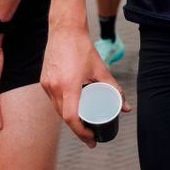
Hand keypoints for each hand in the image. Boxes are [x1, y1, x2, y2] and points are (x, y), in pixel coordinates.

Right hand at [42, 23, 127, 147]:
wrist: (65, 30)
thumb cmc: (83, 48)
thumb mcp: (101, 70)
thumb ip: (114, 89)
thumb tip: (126, 108)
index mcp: (68, 85)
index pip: (71, 118)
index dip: (82, 133)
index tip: (92, 139)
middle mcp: (54, 87)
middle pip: (64, 118)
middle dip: (78, 129)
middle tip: (91, 136)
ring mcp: (46, 84)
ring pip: (58, 110)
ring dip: (70, 119)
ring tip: (84, 125)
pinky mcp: (43, 80)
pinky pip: (53, 100)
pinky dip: (63, 107)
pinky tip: (72, 109)